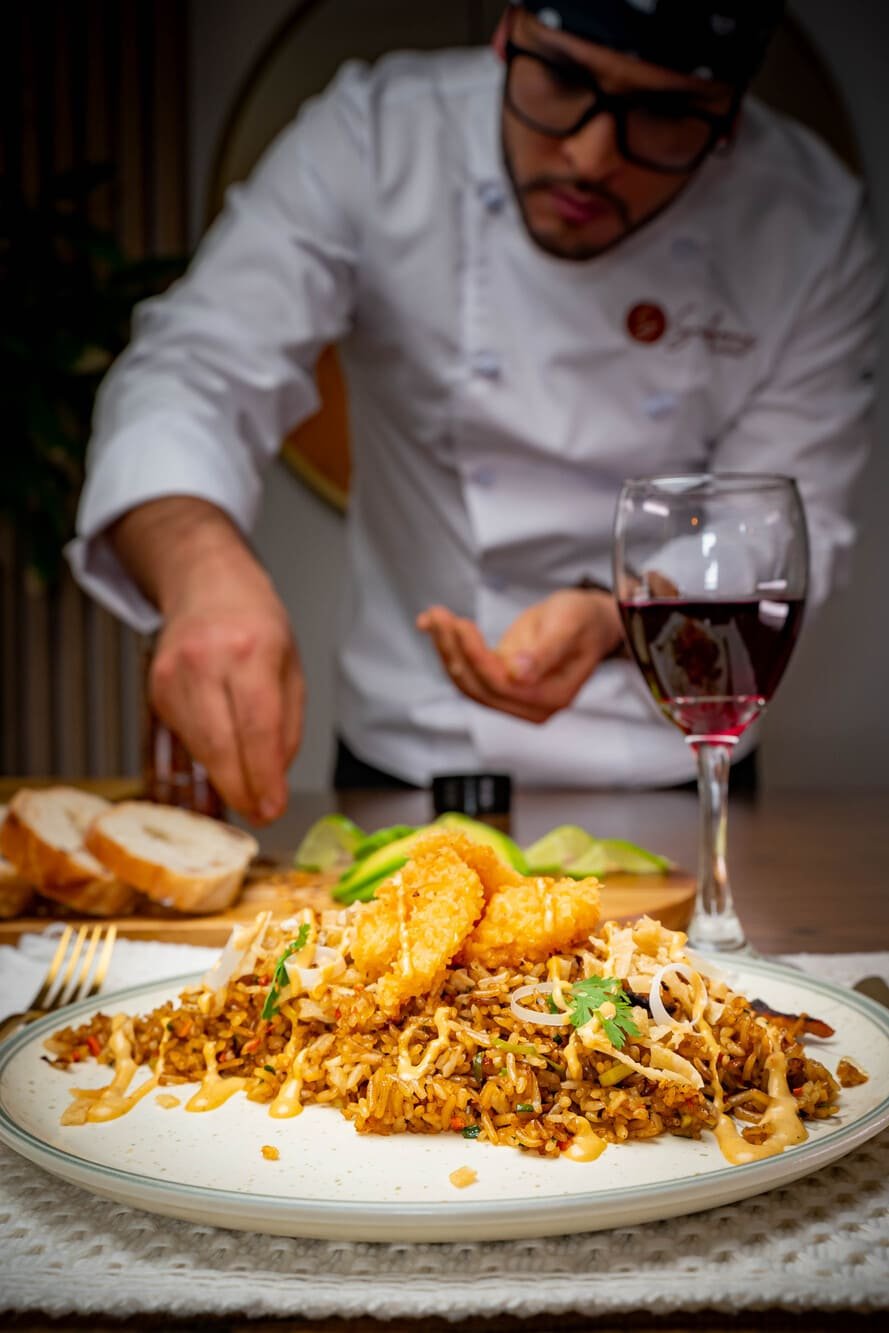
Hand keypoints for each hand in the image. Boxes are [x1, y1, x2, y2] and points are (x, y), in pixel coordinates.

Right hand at [111, 498, 303, 823]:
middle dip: (241, 789)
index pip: (257, 728)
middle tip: (260, 811)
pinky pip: (185, 738)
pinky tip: (223, 747)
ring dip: (224, 776)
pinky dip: (207, 752)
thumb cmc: (256, 624)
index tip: (273, 807)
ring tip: (247, 787)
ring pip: (199, 748)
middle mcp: (206, 661)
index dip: (264, 777)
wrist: (206, 585)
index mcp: (250, 650)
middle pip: (220, 746)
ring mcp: (172, 675)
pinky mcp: (155, 689)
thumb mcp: (291, 666)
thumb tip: (274, 778)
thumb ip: (287, 725)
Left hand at [416, 589, 623, 724]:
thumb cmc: (582, 620)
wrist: (587, 621)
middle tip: (438, 615)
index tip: (460, 625)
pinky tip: (431, 624)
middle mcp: (531, 705)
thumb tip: (520, 674)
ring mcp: (514, 697)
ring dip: (446, 649)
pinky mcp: (500, 683)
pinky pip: (468, 672)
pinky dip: (448, 649)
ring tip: (433, 616)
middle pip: (478, 687)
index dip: (476, 658)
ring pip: (467, 681)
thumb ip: (546, 651)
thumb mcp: (569, 626)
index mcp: (552, 696)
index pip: (502, 686)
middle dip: (453, 651)